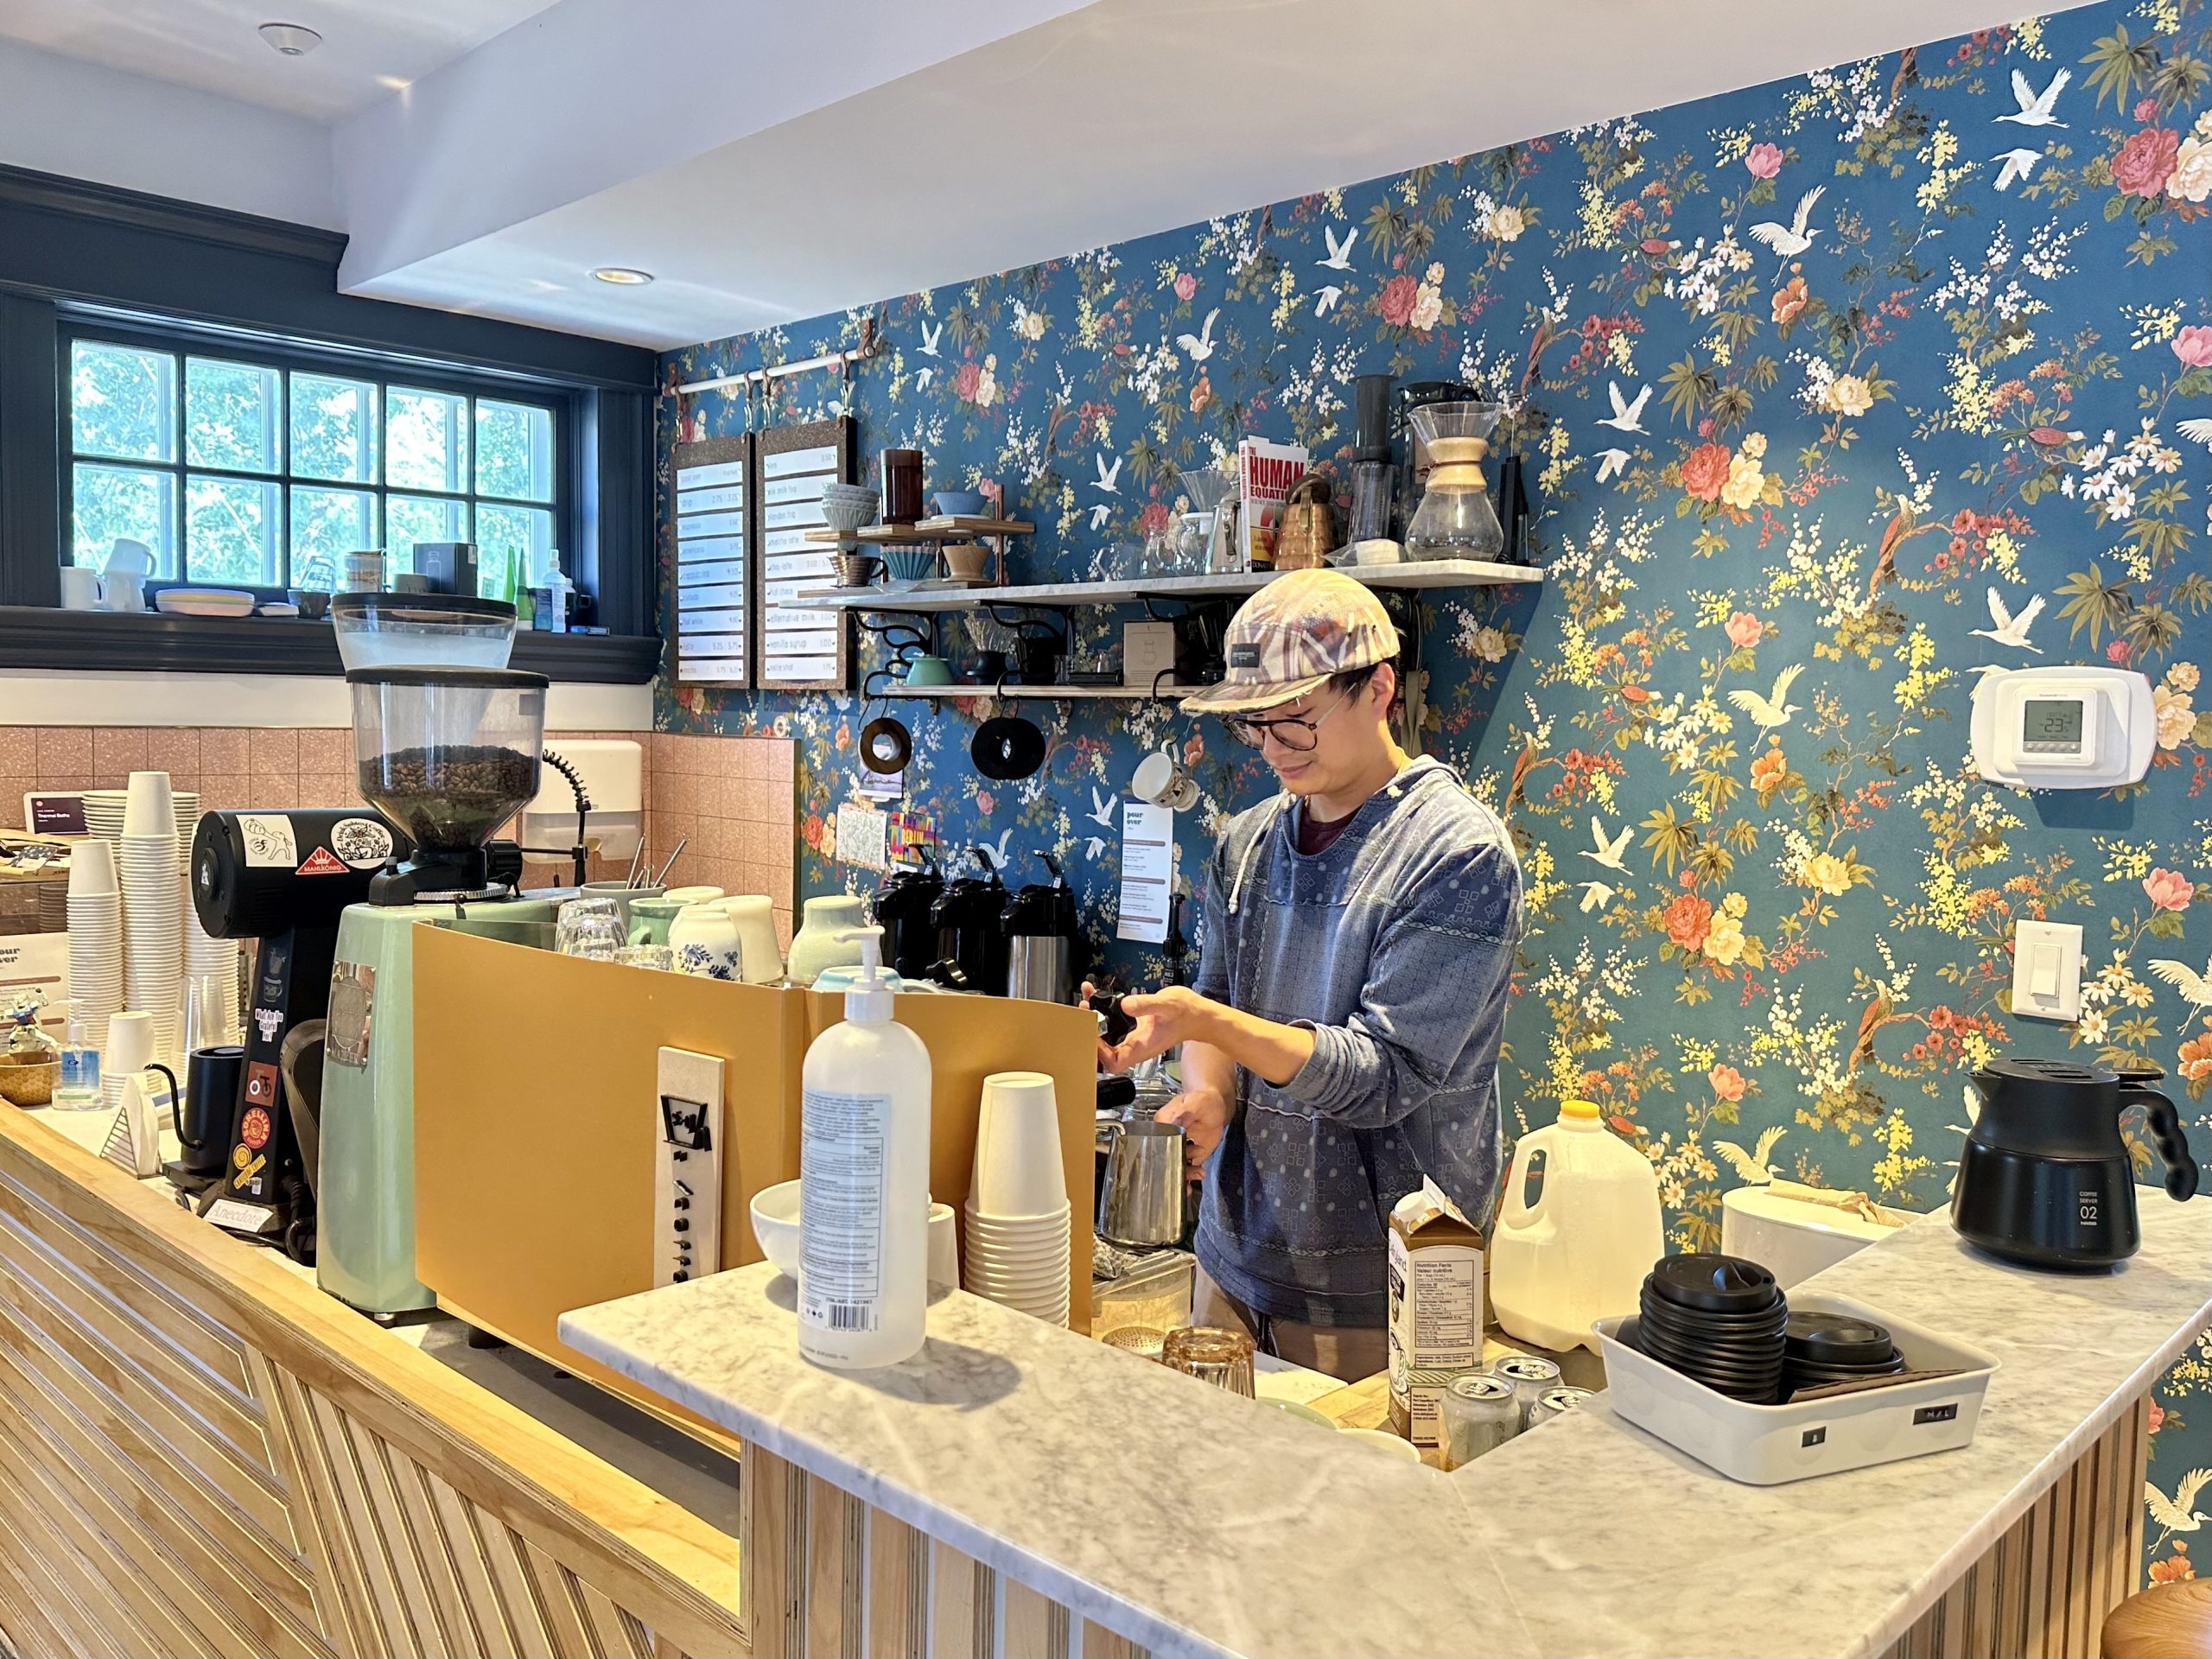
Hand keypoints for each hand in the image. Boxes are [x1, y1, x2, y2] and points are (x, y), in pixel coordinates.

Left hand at [1095, 985, 1217, 1073]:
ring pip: (1106, 1033)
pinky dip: (1103, 1008)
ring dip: (1094, 1016)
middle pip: (1104, 1049)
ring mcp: (1134, 1036)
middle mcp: (1135, 1045)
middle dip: (1090, 1029)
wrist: (1199, 1015)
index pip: (1113, 1062)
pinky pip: (1113, 1021)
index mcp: (1142, 1047)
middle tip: (1085, 1009)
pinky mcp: (1134, 1025)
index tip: (1092, 1032)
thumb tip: (1126, 1006)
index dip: (1099, 1053)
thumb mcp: (1167, 1005)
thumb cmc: (1188, 1015)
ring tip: (1087, 997)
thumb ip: (1146, 1005)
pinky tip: (1098, 993)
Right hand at [1155, 1086, 1230, 1174]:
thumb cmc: (1204, 1100)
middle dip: (1173, 1166)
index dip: (1161, 1150)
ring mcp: (1177, 1148)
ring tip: (1198, 1172)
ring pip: (1172, 1166)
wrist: (1216, 1108)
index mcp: (1163, 1122)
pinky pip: (1184, 1170)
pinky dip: (1187, 1179)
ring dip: (1183, 1174)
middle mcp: (1167, 1137)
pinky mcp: (1187, 1156)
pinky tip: (1192, 1182)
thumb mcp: (1196, 1102)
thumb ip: (1186, 1111)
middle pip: (1162, 1157)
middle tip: (1188, 1164)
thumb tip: (1176, 1119)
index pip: (1155, 1139)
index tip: (1172, 1155)